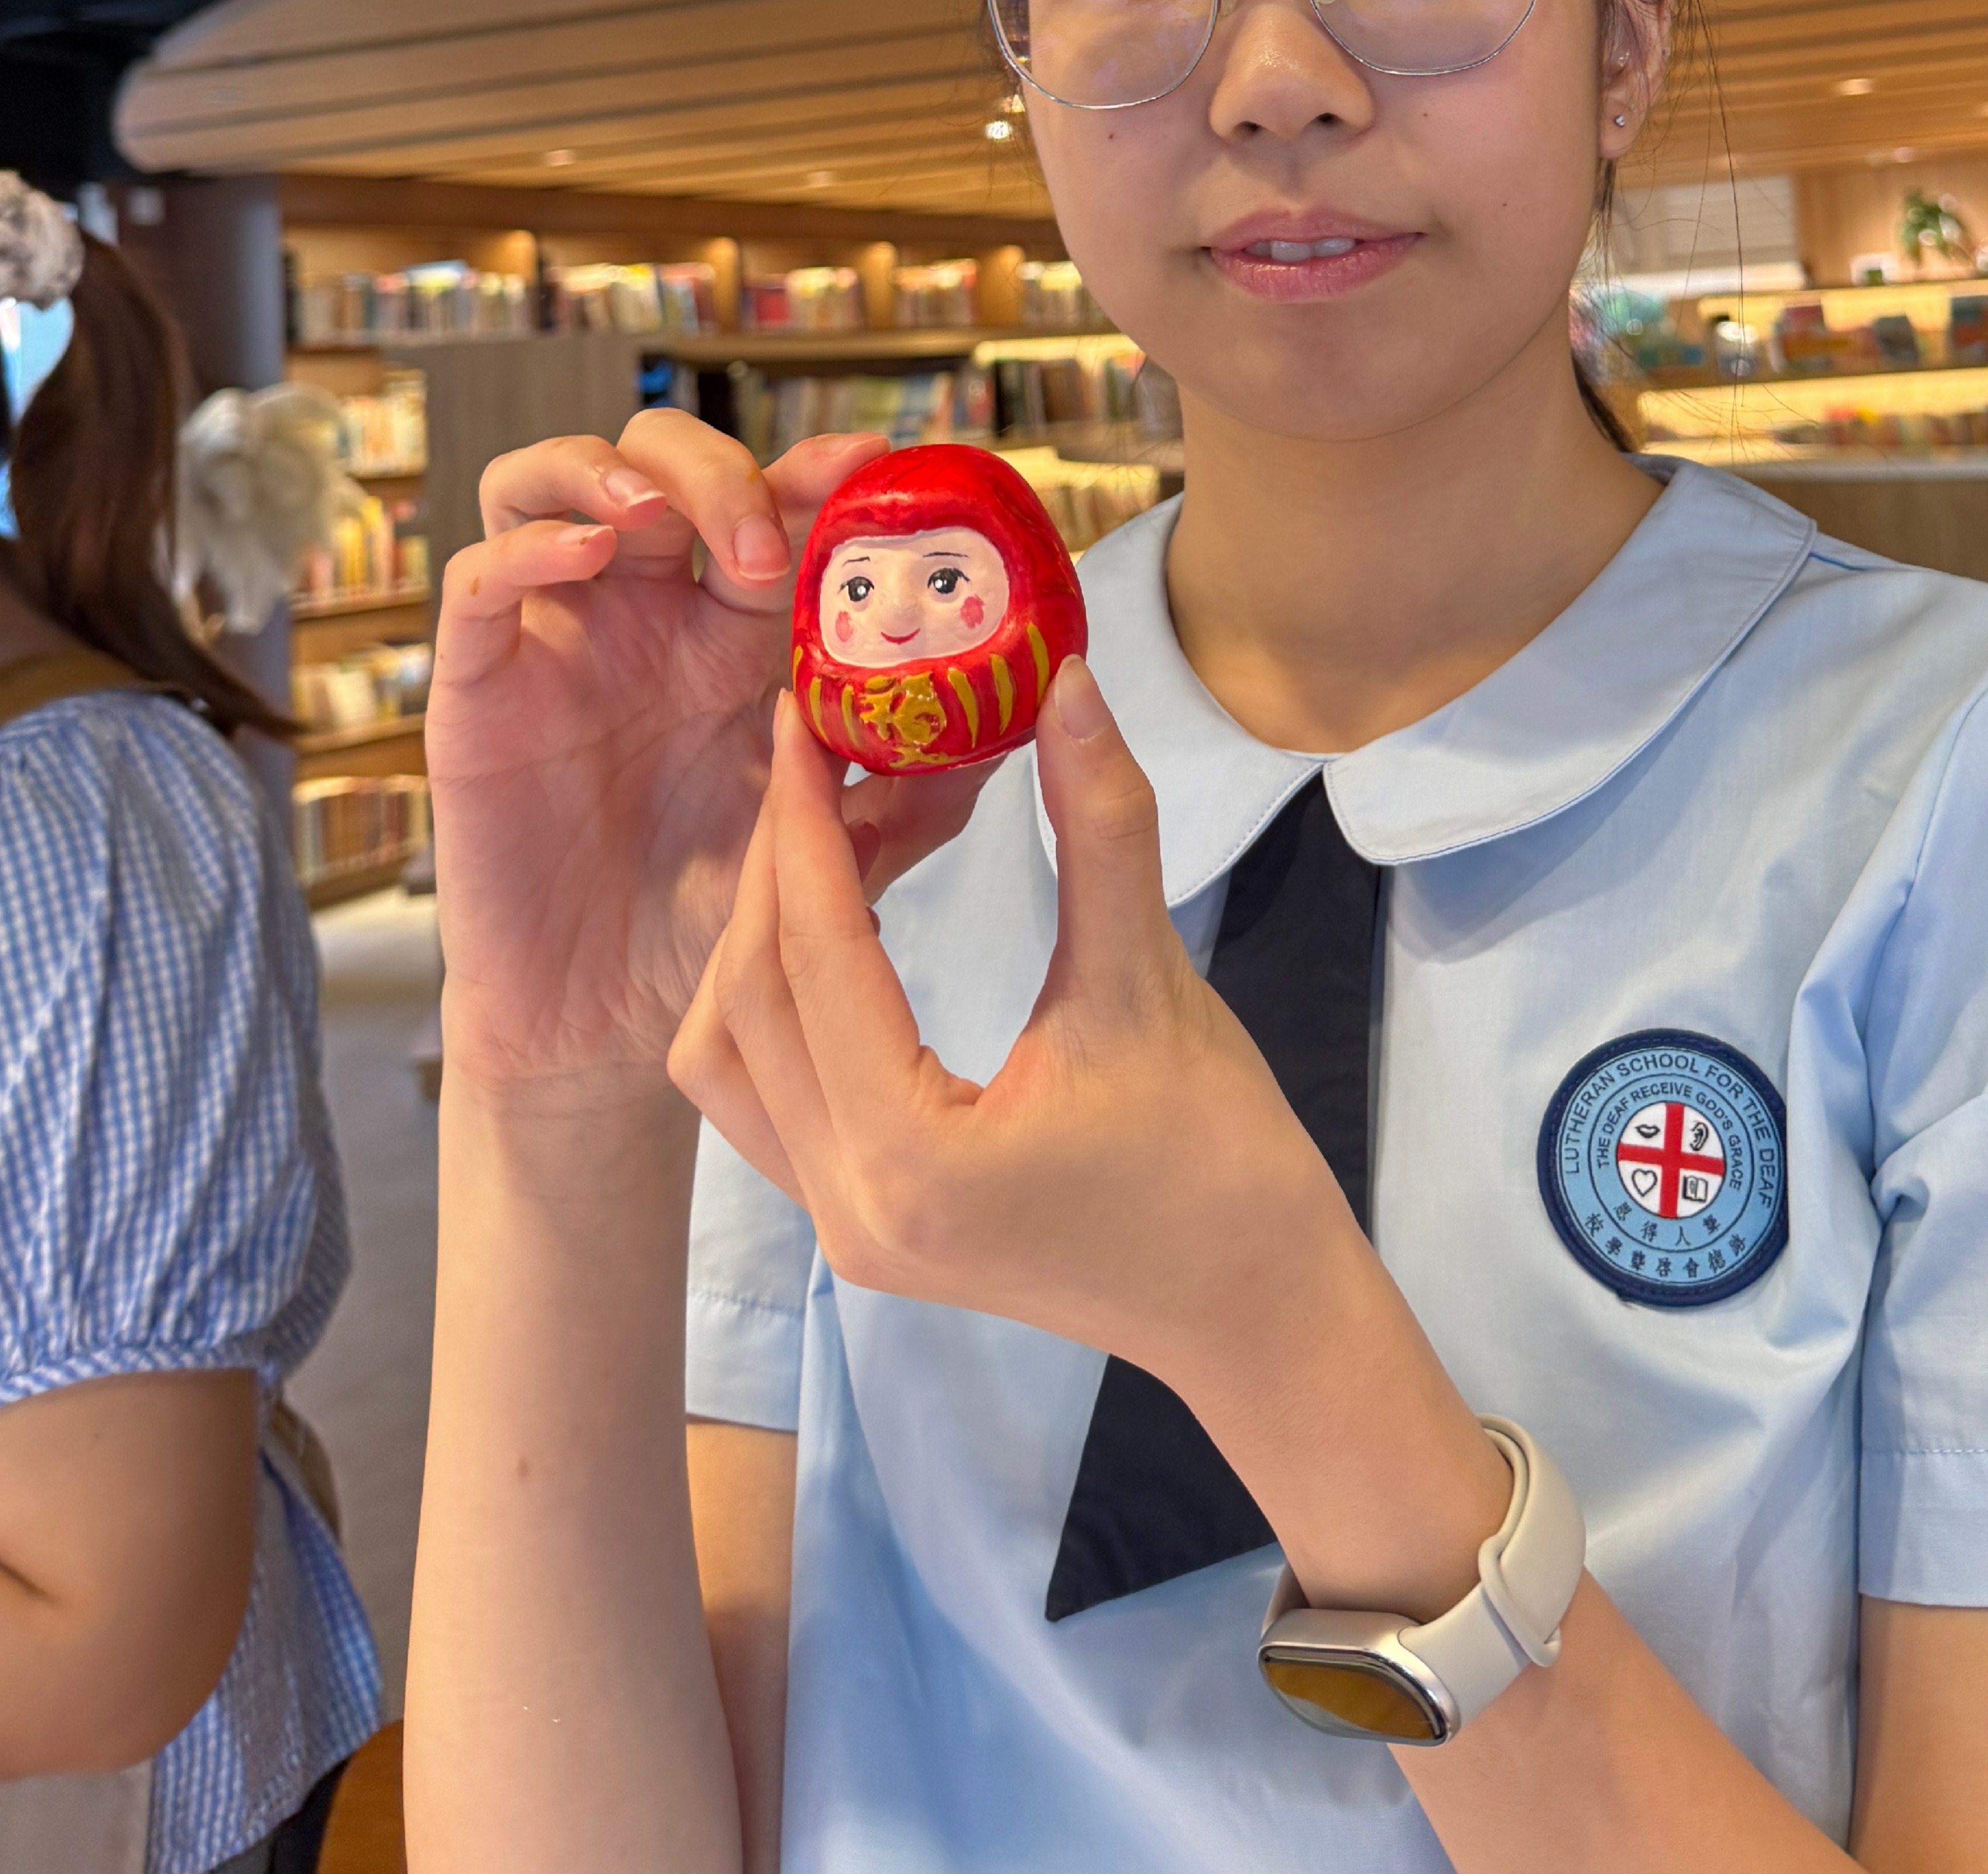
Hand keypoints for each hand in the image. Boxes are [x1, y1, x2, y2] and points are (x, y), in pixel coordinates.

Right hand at [429, 413, 995, 1098]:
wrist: (609, 1031)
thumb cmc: (715, 923)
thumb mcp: (832, 846)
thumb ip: (914, 789)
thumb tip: (1021, 721)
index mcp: (731, 628)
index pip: (765, 505)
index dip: (812, 471)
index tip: (871, 464)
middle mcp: (642, 611)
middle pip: (662, 463)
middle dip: (717, 472)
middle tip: (763, 541)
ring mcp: (556, 639)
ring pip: (553, 481)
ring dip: (612, 473)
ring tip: (660, 516)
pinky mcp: (477, 689)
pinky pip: (474, 579)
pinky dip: (527, 545)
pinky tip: (585, 553)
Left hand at [669, 664, 1350, 1390]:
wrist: (1254, 1304)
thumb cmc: (1221, 1158)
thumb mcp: (1153, 982)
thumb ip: (1101, 827)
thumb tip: (1065, 683)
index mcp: (907, 1156)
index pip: (811, 956)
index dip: (799, 821)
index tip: (799, 712)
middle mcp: (845, 1204)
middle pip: (748, 1002)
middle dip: (775, 863)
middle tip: (820, 751)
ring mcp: (844, 1225)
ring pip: (733, 1057)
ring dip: (764, 936)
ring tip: (831, 831)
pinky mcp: (862, 1222)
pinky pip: (769, 1096)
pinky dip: (781, 999)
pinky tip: (842, 920)